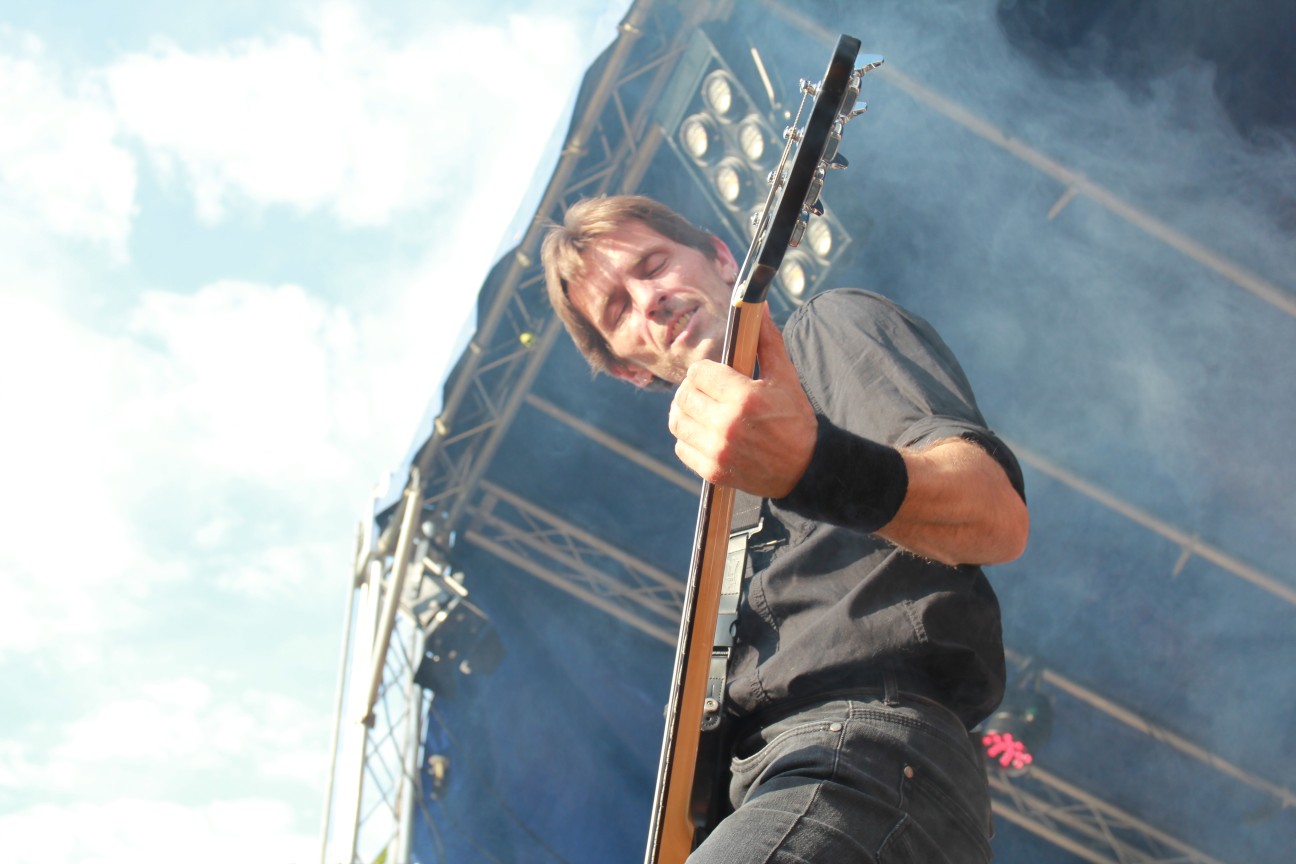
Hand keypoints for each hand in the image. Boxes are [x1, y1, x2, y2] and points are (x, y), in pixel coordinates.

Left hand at [668, 306, 817, 496]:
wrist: (806, 468)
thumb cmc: (795, 419)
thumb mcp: (785, 377)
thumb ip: (766, 339)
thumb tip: (756, 305)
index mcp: (744, 397)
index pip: (698, 373)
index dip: (705, 371)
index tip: (715, 375)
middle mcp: (727, 425)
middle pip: (685, 395)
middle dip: (694, 389)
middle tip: (707, 391)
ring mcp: (717, 450)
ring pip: (677, 420)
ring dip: (686, 411)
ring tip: (701, 409)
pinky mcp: (712, 471)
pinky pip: (681, 446)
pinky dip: (688, 438)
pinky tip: (704, 433)